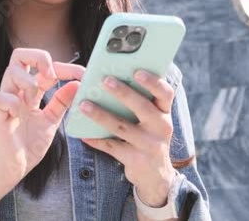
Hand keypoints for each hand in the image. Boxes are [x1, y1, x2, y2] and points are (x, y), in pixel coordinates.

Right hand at [0, 48, 84, 186]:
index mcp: (30, 90)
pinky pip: (0, 98)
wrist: (15, 167)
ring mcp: (7, 102)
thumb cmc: (29, 143)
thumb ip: (61, 102)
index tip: (82, 74)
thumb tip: (77, 83)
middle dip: (38, 58)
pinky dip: (12, 103)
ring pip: (10, 71)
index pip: (44, 66)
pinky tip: (19, 115)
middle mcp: (17, 91)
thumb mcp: (51, 120)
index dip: (64, 66)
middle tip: (51, 75)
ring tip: (34, 99)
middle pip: (19, 55)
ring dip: (28, 81)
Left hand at [79, 69, 176, 206]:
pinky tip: (83, 133)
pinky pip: (112, 146)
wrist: (155, 175)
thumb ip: (141, 102)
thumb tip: (113, 77)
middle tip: (105, 80)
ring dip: (101, 115)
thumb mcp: (153, 120)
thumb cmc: (148, 137)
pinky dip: (96, 139)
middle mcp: (161, 127)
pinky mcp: (136, 160)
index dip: (153, 82)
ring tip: (83, 104)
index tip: (137, 71)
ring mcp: (149, 145)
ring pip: (122, 127)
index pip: (165, 93)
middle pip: (142, 107)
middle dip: (123, 93)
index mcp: (165, 113)